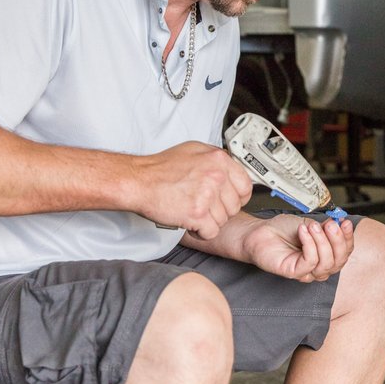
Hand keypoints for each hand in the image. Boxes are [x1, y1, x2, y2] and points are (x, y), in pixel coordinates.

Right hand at [130, 141, 252, 238]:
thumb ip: (216, 160)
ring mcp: (208, 194)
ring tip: (193, 211)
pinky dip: (201, 232)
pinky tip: (191, 222)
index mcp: (219, 159)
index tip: (227, 200)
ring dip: (209, 221)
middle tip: (203, 206)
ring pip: (223, 220)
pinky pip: (212, 232)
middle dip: (220, 210)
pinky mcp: (198, 213)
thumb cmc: (161, 168)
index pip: (246, 185)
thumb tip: (232, 170)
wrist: (139, 181)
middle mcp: (216, 175)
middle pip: (235, 206)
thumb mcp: (194, 151)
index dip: (237, 197)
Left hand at [243, 214, 354, 281]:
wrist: (260, 232)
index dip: (348, 238)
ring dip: (322, 241)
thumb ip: (326, 227)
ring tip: (311, 226)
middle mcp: (318, 266)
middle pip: (339, 261)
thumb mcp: (310, 224)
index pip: (345, 252)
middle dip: (338, 241)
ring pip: (327, 264)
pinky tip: (303, 232)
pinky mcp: (294, 272)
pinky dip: (310, 245)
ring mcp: (306, 271)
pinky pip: (310, 263)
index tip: (345, 222)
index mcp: (325, 254)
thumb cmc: (282, 230)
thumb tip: (340, 224)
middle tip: (330, 224)